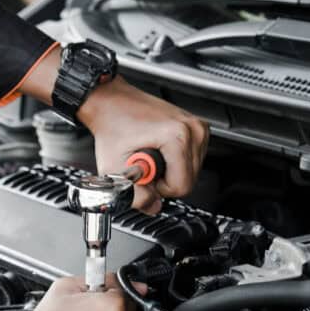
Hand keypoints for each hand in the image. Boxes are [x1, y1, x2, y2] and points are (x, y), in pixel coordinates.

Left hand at [19, 47, 208, 214]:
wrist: (111, 102)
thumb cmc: (112, 127)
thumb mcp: (114, 168)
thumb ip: (134, 196)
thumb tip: (154, 207)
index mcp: (177, 137)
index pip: (182, 186)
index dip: (159, 189)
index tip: (144, 174)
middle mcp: (192, 130)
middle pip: (190, 180)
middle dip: (166, 180)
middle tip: (145, 165)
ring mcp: (198, 127)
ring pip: (193, 171)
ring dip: (171, 171)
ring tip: (150, 155)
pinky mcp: (197, 127)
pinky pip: (193, 159)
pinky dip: (176, 161)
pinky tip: (159, 149)